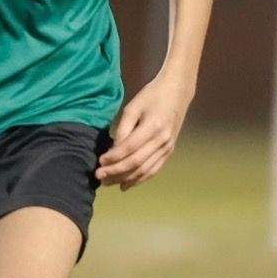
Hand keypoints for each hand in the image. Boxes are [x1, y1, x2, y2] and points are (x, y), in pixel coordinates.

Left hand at [97, 73, 193, 190]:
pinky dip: (139, 179)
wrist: (177, 92)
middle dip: (115, 172)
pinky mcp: (169, 152)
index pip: (129, 148)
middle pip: (136, 163)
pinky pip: (154, 170)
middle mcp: (162, 141)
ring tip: (108, 182)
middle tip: (99, 176)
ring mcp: (168, 148)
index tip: (99, 162)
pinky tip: (125, 184)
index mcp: (153, 127)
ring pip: (145, 170)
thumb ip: (123, 129)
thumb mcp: (133, 108)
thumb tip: (112, 151)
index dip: (113, 157)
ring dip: (125, 179)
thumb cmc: (151, 97)